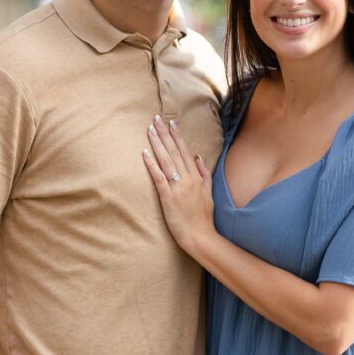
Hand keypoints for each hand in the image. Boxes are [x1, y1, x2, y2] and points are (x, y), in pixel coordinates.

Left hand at [143, 115, 215, 254]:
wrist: (200, 236)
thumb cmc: (203, 217)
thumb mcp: (208, 193)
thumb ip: (204, 174)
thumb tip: (198, 157)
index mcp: (196, 177)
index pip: (184, 152)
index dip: (177, 137)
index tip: (171, 123)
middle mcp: (187, 179)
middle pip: (173, 152)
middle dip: (164, 134)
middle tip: (156, 119)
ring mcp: (177, 188)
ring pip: (166, 161)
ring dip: (157, 144)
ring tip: (150, 130)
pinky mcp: (168, 198)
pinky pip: (158, 178)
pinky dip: (151, 164)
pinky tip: (145, 153)